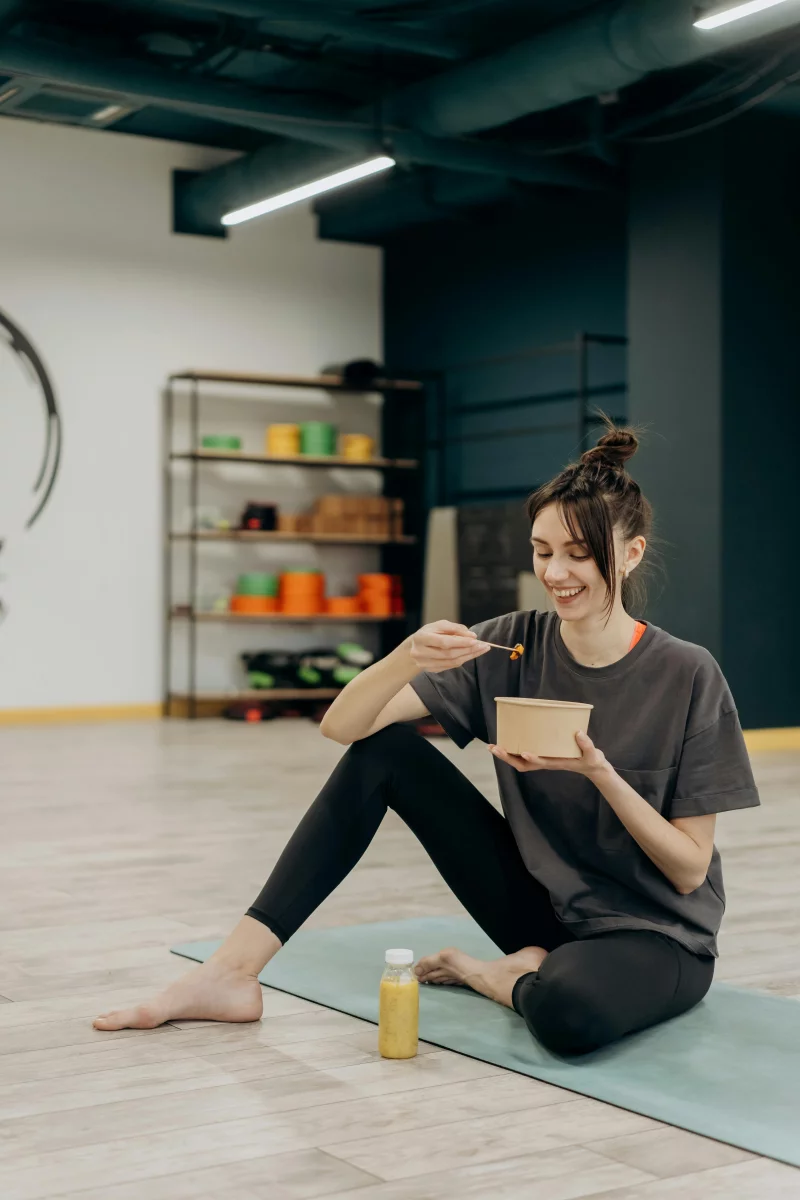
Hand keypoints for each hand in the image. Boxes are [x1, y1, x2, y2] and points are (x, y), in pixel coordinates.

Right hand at [407, 620, 489, 674]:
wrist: (413, 648)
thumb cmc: (429, 633)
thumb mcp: (439, 625)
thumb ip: (455, 628)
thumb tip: (472, 635)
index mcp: (421, 638)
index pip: (444, 642)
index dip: (461, 642)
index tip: (475, 639)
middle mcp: (420, 653)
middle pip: (449, 654)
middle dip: (468, 649)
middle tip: (483, 645)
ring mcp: (425, 664)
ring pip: (451, 662)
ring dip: (468, 656)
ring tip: (481, 650)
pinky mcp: (430, 670)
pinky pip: (450, 666)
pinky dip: (463, 660)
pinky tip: (471, 655)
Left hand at [489, 731, 608, 777]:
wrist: (591, 767)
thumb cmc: (591, 761)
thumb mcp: (593, 754)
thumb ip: (587, 745)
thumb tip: (578, 732)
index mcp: (557, 763)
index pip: (542, 763)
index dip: (533, 758)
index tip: (524, 752)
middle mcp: (546, 762)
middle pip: (523, 764)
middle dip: (508, 757)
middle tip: (494, 748)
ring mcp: (543, 760)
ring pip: (520, 761)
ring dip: (506, 755)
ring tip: (493, 747)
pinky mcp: (543, 755)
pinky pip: (525, 755)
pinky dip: (514, 751)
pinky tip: (507, 742)